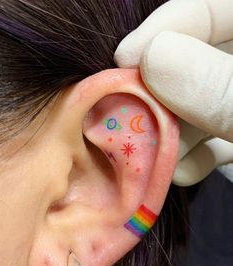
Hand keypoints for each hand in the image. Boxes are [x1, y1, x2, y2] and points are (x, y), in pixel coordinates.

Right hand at [114, 0, 232, 185]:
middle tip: (129, 118)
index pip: (203, 9)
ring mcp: (232, 103)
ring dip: (167, 133)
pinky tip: (184, 171)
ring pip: (191, 105)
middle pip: (187, 63)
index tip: (123, 60)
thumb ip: (220, 86)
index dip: (159, 29)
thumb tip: (153, 58)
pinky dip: (190, 156)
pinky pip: (207, 137)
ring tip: (152, 155)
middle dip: (155, 94)